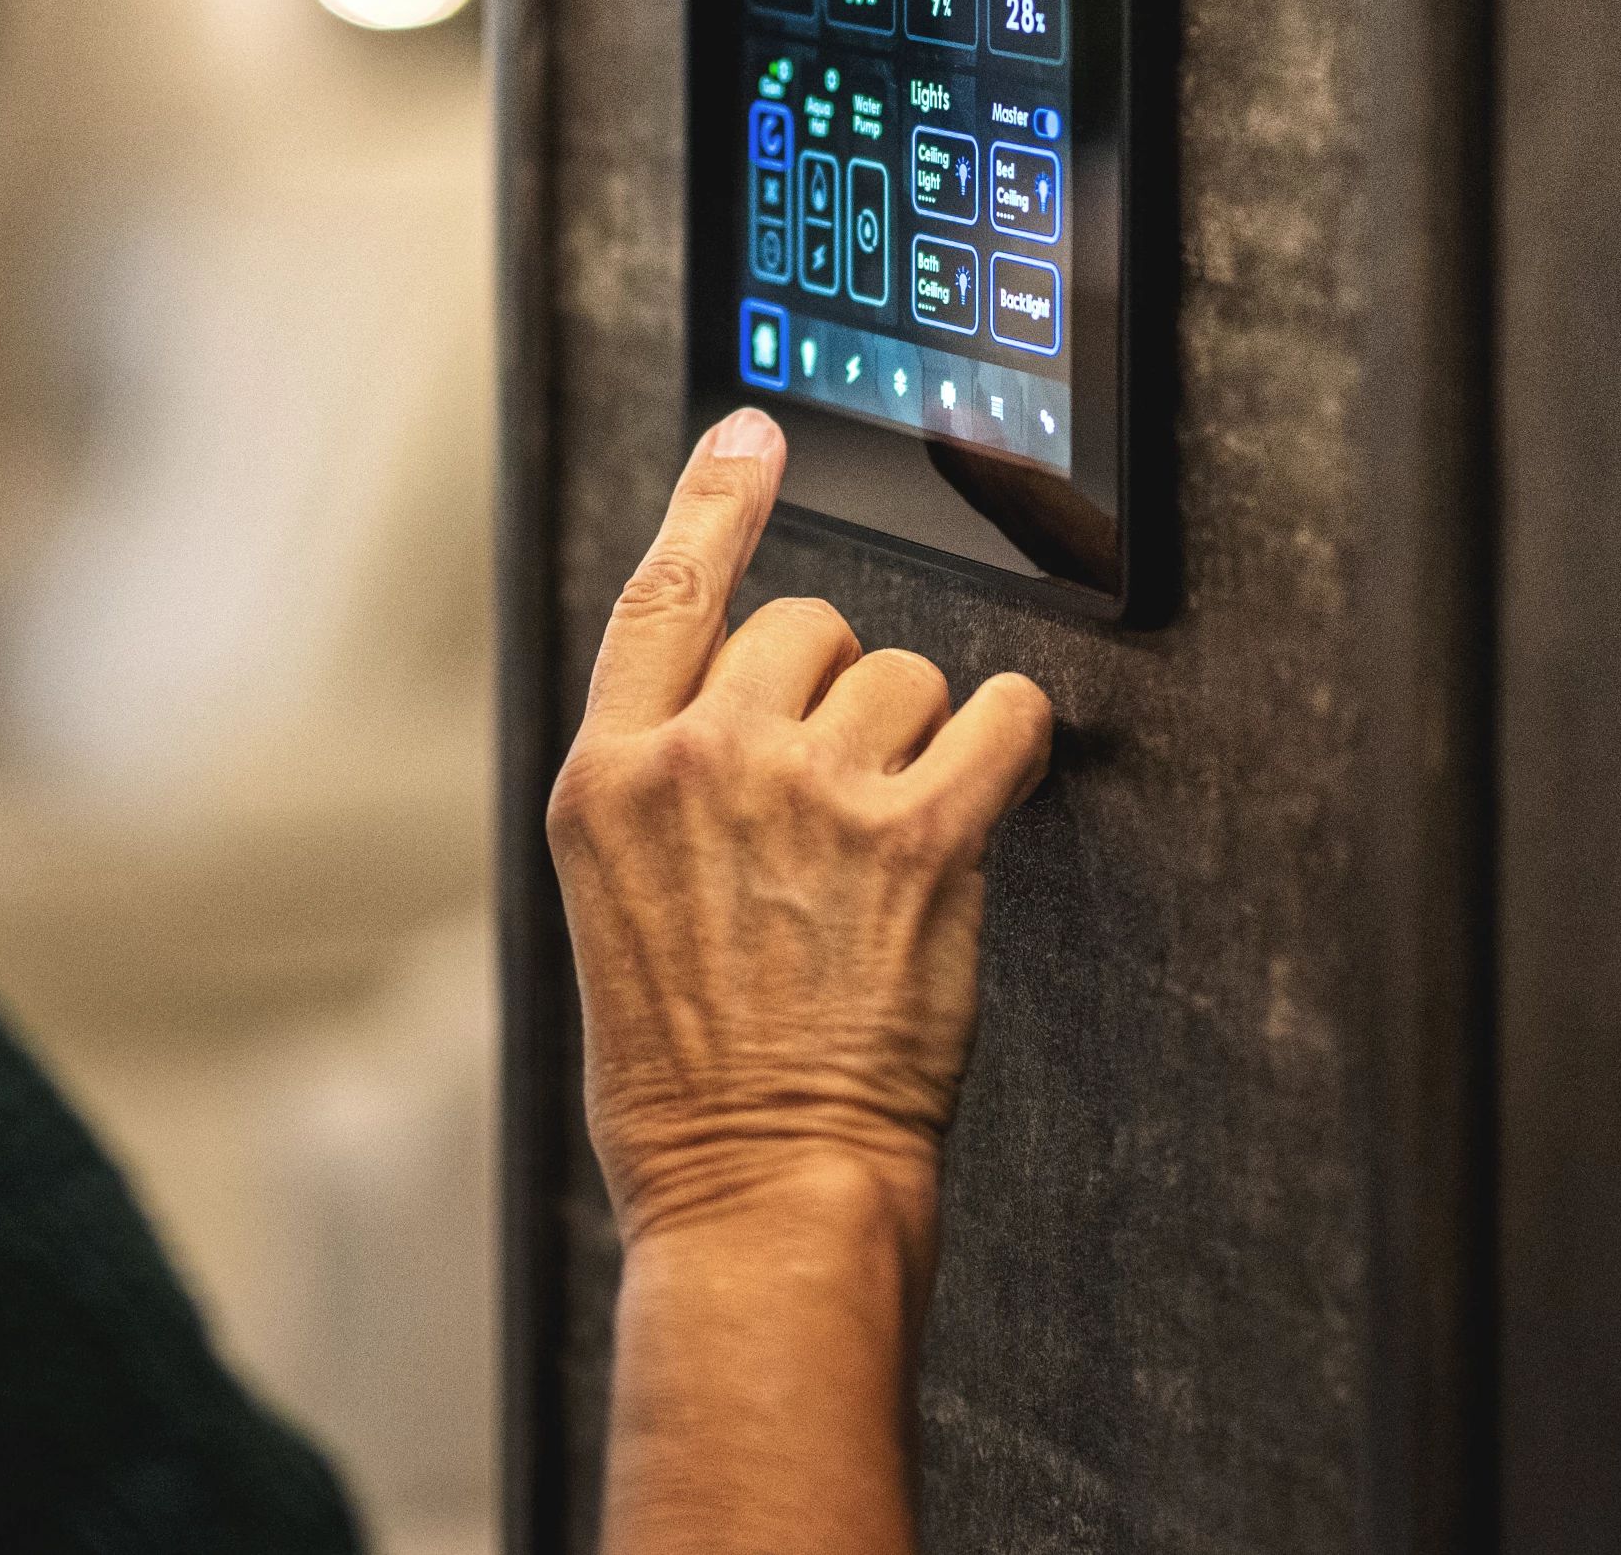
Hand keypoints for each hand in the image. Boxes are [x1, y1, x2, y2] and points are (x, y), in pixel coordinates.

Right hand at [546, 408, 1055, 1263]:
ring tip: (891, 850)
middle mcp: (701, 764)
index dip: (715, 500)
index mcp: (608, 782)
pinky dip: (1013, 747)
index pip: (664, 595)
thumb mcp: (615, 911)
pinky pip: (1000, 720)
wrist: (759, 1186)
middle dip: (844, 696)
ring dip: (921, 743)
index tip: (752, 434)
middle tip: (843, 804)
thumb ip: (663, 790)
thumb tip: (736, 715)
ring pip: (908, 677)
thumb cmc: (691, 1082)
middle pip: (811, 628)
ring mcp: (808, 793)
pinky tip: (990, 791)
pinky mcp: (916, 836)